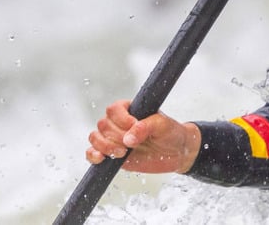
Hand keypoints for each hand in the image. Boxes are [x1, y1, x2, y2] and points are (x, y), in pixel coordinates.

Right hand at [85, 100, 201, 173]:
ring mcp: (113, 139)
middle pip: (103, 125)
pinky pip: (92, 153)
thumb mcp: (162, 125)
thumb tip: (128, 139)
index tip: (133, 125)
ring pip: (95, 137)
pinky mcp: (111, 155)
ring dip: (105, 146)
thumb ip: (145, 128)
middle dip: (115, 136)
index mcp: (129, 110)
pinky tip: (101, 158)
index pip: (114, 109)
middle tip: (131, 145)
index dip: (121, 119)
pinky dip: (93, 155)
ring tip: (122, 153)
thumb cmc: (170, 133)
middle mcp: (118, 123)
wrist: (177, 152)